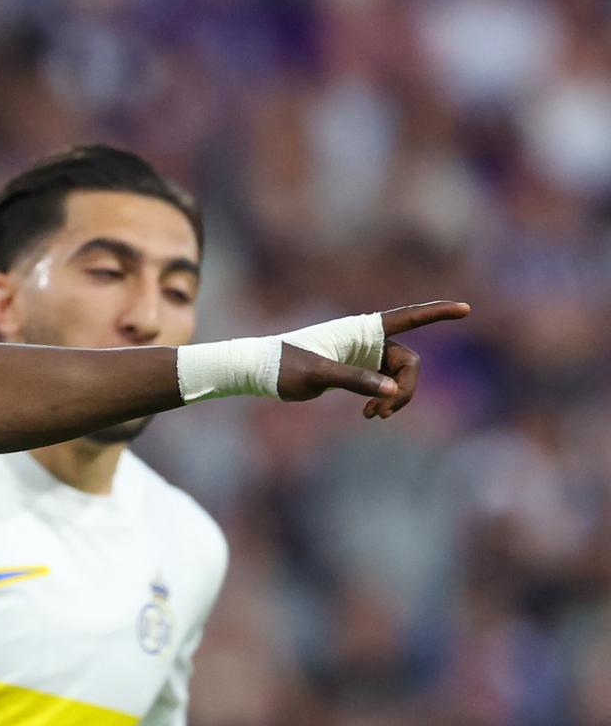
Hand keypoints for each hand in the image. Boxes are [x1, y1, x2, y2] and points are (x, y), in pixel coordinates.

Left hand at [277, 301, 467, 413]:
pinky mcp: (356, 371)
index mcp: (361, 330)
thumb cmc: (283, 366)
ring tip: (373, 417)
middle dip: (405, 389)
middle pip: (409, 362)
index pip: (407, 318)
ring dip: (395, 398)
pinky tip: (371, 414)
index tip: (466, 309)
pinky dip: (385, 399)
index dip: (436, 313)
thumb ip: (355, 380)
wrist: (260, 371)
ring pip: (399, 377)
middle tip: (381, 414)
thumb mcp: (317, 374)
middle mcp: (367, 340)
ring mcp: (363, 356)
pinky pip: (385, 385)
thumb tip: (392, 391)